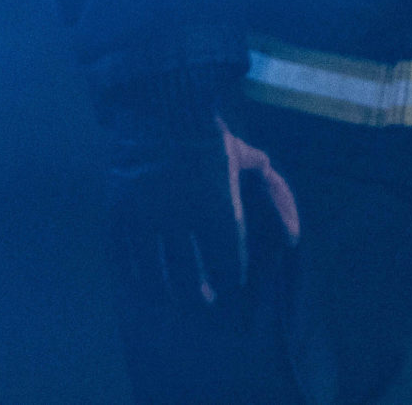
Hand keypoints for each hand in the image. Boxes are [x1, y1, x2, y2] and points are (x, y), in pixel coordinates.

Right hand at [107, 113, 298, 307]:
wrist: (157, 109)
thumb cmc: (206, 136)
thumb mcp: (244, 157)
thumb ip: (271, 189)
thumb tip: (292, 236)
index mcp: (213, 206)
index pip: (224, 261)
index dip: (227, 280)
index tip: (228, 288)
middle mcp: (178, 216)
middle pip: (188, 272)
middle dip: (197, 292)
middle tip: (203, 302)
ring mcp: (144, 213)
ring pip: (152, 267)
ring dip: (164, 287)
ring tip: (171, 298)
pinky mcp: (118, 207)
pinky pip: (123, 248)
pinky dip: (131, 268)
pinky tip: (138, 278)